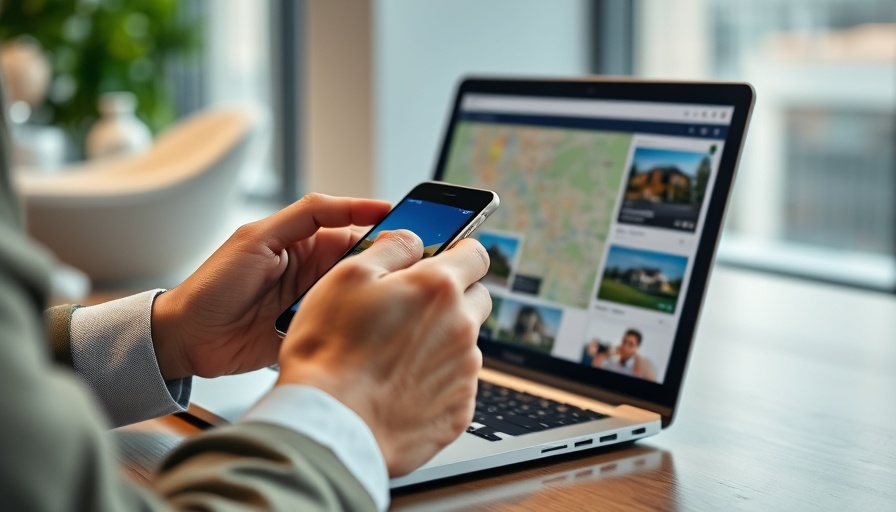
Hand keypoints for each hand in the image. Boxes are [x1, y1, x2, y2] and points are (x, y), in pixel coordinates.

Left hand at [150, 194, 390, 379]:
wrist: (186, 338)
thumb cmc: (213, 284)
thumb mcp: (257, 238)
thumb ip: (303, 216)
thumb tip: (350, 204)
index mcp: (304, 242)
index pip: (353, 227)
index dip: (380, 224)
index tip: (412, 223)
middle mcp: (315, 272)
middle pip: (363, 264)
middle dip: (388, 264)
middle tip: (414, 267)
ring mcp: (315, 303)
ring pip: (359, 296)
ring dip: (374, 298)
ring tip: (400, 299)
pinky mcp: (313, 332)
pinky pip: (344, 327)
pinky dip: (358, 327)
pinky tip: (376, 327)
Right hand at [277, 230, 490, 475]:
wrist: (329, 424)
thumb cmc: (330, 350)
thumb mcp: (347, 276)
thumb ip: (391, 248)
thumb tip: (413, 238)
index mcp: (438, 288)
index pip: (477, 255)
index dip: (461, 252)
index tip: (449, 257)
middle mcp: (461, 327)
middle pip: (477, 299)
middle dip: (453, 297)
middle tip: (412, 309)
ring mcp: (464, 372)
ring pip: (465, 343)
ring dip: (441, 341)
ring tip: (394, 355)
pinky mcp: (458, 411)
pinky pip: (456, 385)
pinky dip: (435, 381)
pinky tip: (400, 386)